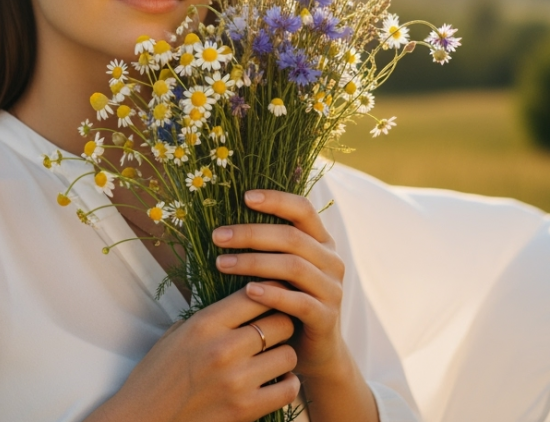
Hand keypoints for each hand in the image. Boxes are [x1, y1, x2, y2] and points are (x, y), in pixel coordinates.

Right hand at [88, 282, 299, 421]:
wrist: (143, 419)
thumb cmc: (156, 376)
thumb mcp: (175, 335)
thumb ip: (208, 319)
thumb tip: (239, 301)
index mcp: (204, 325)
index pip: (255, 295)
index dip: (271, 293)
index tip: (276, 296)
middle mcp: (222, 348)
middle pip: (281, 322)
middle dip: (283, 324)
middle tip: (277, 331)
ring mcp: (236, 380)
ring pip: (289, 354)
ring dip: (285, 356)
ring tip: (275, 359)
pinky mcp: (245, 409)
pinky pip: (288, 389)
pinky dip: (287, 385)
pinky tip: (276, 382)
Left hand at [213, 189, 348, 378]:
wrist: (312, 352)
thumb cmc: (285, 304)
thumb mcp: (278, 271)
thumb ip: (265, 248)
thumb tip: (222, 222)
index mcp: (321, 242)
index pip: (303, 209)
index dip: (276, 200)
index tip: (244, 197)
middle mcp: (331, 261)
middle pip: (292, 237)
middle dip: (251, 233)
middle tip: (217, 236)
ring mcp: (332, 289)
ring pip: (293, 266)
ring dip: (254, 262)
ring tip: (221, 264)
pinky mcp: (327, 317)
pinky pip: (299, 301)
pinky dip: (272, 294)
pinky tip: (247, 291)